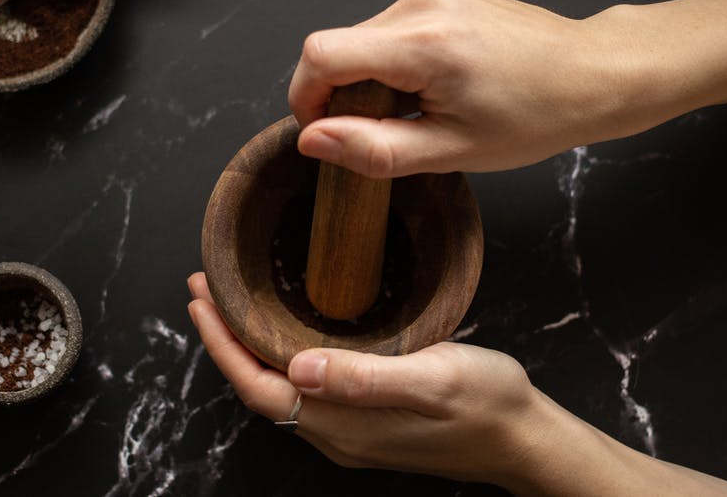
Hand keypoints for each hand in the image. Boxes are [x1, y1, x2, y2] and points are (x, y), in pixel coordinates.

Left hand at [187, 272, 726, 495]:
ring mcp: (350, 431)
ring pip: (280, 387)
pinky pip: (305, 388)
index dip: (223, 344)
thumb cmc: (487, 402)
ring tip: (234, 302)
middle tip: (207, 288)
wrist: (525, 438)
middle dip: (226, 340)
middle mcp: (336, 433)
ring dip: (250, 346)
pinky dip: (281, 353)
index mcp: (342, 423)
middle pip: (259, 387)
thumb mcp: (433, 378)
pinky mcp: (365, 423)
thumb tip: (299, 365)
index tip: (201, 297)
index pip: (258, 385)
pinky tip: (288, 326)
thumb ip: (366, 376)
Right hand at [286, 0, 676, 176]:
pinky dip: (392, 63)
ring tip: (419, 110)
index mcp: (424, 43)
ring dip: (369, 79)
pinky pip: (388, 29)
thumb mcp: (449, 151)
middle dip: (344, 95)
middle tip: (389, 131)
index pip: (321, 54)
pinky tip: (431, 87)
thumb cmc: (535, 116)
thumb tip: (311, 141)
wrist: (590, 75)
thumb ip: (372, 149)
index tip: (328, 133)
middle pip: (338, 46)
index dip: (307, 99)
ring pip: (361, 38)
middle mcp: (423, 3)